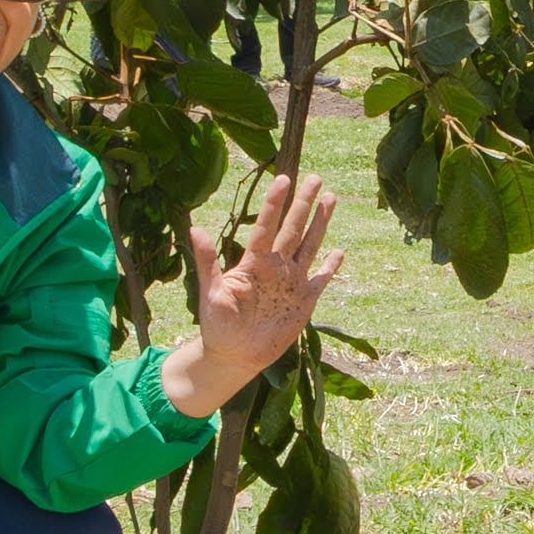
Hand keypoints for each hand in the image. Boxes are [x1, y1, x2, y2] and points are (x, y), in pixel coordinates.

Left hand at [159, 174, 346, 418]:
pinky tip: (339, 251)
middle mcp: (275, 266)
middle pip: (293, 229)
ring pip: (309, 246)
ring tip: (329, 198)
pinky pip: (320, 280)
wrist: (234, 356)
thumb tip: (194, 228)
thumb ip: (207, 262)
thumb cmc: (217, 325)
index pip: (266, 225)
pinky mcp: (304, 302)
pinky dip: (330, 267)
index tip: (283, 179)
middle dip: (303, 203)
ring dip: (320, 223)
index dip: (275, 203)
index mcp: (254, 262)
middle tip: (314, 177)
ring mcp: (292, 282)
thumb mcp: (209, 293)